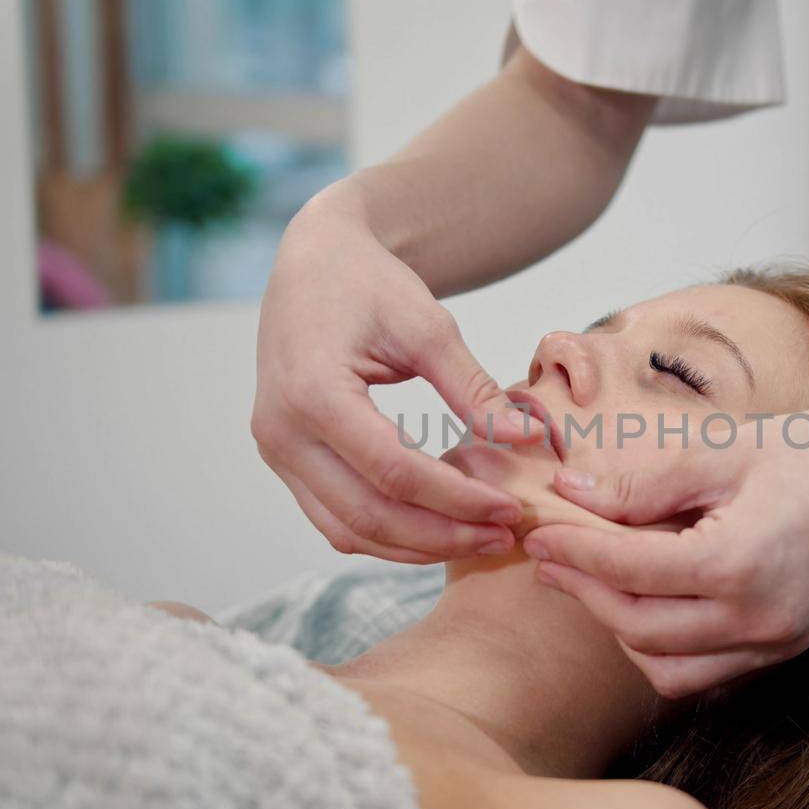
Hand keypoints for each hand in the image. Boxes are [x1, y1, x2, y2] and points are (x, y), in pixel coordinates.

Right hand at [253, 187, 538, 561]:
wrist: (314, 261)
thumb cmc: (370, 283)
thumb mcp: (428, 327)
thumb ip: (475, 390)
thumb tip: (532, 440)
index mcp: (313, 393)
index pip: (395, 472)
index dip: (458, 500)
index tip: (512, 509)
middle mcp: (282, 431)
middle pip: (369, 514)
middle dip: (443, 535)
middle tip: (504, 538)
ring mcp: (276, 451)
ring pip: (348, 530)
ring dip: (416, 546)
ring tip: (479, 540)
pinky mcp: (284, 459)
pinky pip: (334, 518)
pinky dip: (387, 534)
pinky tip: (438, 529)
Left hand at [522, 398, 808, 696]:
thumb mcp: (722, 450)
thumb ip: (643, 481)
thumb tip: (571, 494)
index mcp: (740, 563)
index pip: (629, 570)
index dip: (574, 552)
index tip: (537, 533)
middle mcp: (760, 618)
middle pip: (638, 629)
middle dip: (586, 593)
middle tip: (551, 557)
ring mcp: (777, 641)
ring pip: (668, 670)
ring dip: (622, 632)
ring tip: (595, 582)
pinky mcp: (787, 647)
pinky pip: (707, 672)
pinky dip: (665, 649)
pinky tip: (647, 604)